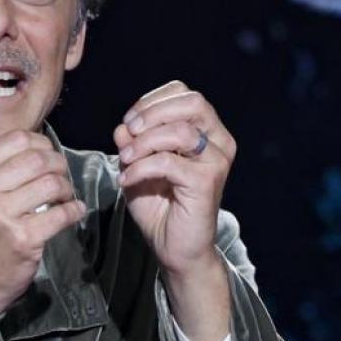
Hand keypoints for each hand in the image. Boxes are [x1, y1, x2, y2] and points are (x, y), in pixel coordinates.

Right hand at [0, 130, 85, 340]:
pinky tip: (74, 211)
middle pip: (36, 159)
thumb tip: (43, 145)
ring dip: (67, 188)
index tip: (48, 156)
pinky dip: (74, 210)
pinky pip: (61, 213)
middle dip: (58, 165)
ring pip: (50, 183)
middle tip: (62, 176)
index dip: (42, 144)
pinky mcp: (21, 239)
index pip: (16, 139)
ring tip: (65, 196)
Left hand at [114, 80, 234, 340]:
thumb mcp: (137, 164)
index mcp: (205, 130)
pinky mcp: (207, 182)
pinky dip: (141, 167)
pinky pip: (169, 162)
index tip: (129, 121)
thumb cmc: (159, 204)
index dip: (151, 101)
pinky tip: (126, 180)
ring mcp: (216, 161)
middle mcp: (218, 141)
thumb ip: (131, 141)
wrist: (174, 247)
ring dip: (144, 142)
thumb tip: (122, 126)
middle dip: (152, 112)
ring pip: (180, 130)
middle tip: (129, 132)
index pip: (183, 93)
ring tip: (125, 160)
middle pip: (192, 101)